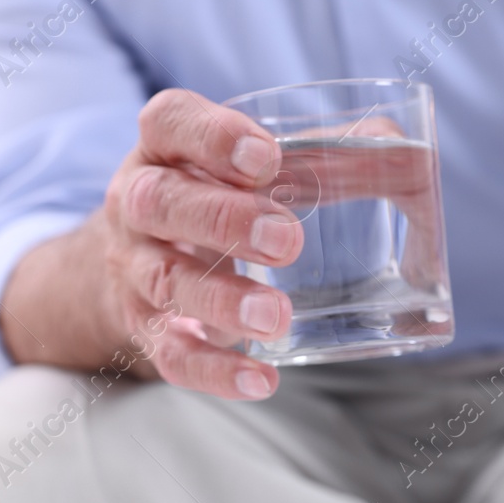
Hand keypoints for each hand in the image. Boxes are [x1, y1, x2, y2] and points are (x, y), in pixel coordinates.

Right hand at [0, 88, 301, 398]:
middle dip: (222, 220)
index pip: (169, 123)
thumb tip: (391, 143)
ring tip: (274, 314)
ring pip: (163, 281)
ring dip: (220, 297)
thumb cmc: (203, 200)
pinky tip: (262, 379)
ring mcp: (131, 269)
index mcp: (159, 150)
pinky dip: (215, 370)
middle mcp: (135, 204)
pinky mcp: (142, 327)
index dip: (213, 135)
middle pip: (160, 203)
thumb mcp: (236, 167)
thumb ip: (313, 157)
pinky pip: (169, 352)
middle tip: (285, 238)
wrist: (112, 265)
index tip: (265, 156)